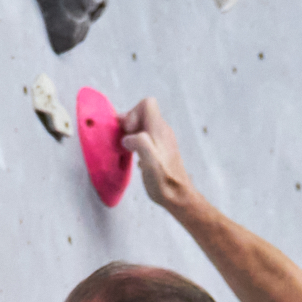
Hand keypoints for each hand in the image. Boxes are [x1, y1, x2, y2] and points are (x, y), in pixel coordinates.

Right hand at [120, 97, 196, 211]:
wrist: (178, 197)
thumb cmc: (164, 181)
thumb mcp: (149, 160)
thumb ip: (139, 143)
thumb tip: (127, 139)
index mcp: (159, 130)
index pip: (147, 103)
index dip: (133, 113)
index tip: (128, 131)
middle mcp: (162, 132)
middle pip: (143, 114)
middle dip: (129, 123)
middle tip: (122, 139)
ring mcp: (162, 141)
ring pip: (143, 127)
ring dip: (131, 134)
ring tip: (126, 148)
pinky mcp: (161, 151)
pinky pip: (145, 138)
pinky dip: (136, 143)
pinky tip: (135, 157)